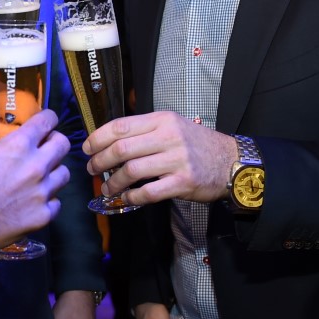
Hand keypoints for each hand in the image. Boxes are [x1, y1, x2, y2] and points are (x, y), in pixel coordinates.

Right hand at [0, 108, 69, 253]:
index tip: (46, 121)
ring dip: (53, 171)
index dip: (48, 118)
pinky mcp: (43, 216)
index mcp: (17, 146)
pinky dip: (48, 200)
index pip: (46, 121)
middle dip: (55, 141)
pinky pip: (56, 203)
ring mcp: (42, 193)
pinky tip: (35, 201)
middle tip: (44, 146)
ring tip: (41, 175)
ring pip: (64, 174)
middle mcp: (36, 166)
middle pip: (63, 145)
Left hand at [83, 111, 237, 205]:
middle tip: (92, 170)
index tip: (87, 149)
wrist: (231, 161)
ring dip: (113, 182)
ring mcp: (176, 160)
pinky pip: (149, 192)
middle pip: (121, 149)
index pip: (120, 126)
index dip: (97, 138)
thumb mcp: (173, 126)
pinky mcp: (183, 182)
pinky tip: (127, 198)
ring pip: (132, 171)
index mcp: (162, 120)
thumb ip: (145, 130)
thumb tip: (109, 142)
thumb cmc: (196, 145)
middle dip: (100, 161)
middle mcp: (168, 137)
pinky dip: (133, 197)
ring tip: (108, 188)